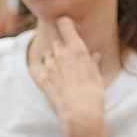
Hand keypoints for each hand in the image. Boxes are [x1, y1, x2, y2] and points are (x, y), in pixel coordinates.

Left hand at [29, 17, 106, 134]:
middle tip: (69, 57)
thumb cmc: (93, 94)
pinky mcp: (43, 79)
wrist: (80, 113)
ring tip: (62, 71)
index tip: (69, 27)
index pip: (64, 24)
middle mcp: (61, 54)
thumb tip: (94, 55)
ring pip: (48, 55)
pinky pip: (40, 68)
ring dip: (53, 59)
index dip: (65, 23)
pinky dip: (45, 70)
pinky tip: (50, 76)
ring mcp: (50, 66)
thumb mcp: (97, 75)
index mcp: (77, 49)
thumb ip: (92, 61)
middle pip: (57, 41)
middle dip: (62, 46)